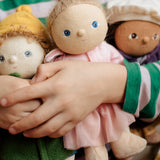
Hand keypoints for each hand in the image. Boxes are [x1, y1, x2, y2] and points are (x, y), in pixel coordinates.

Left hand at [0, 61, 126, 137]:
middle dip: (20, 125)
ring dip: (33, 133)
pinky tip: (43, 132)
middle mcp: (60, 101)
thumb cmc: (81, 71)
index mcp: (55, 85)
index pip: (28, 94)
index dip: (13, 98)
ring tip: (25, 134)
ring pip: (46, 128)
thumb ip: (44, 70)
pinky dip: (49, 134)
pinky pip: (60, 131)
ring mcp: (69, 113)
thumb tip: (33, 82)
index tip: (2, 103)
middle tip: (11, 129)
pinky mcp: (76, 119)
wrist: (102, 82)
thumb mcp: (62, 65)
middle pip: (35, 117)